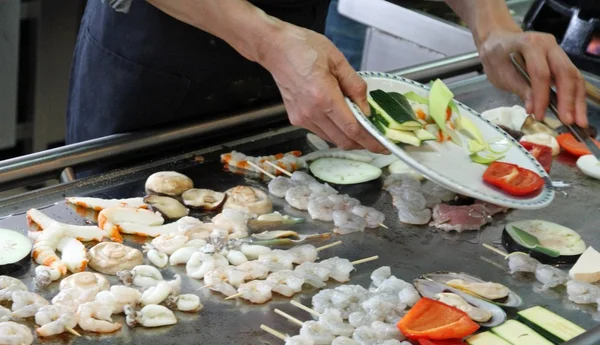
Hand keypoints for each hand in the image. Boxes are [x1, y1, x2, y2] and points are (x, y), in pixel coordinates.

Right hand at [258, 25, 385, 151]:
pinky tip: (341, 120)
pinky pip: (322, 132)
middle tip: (377, 140)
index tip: (384, 146)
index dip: (371, 141)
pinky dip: (336, 131)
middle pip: (344, 140)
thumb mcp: (338, 60)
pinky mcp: (296, 119)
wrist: (276, 49)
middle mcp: (312, 112)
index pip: (352, 129)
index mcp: (324, 97)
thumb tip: (367, 109)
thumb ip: (355, 86)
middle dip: (363, 144)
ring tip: (362, 128)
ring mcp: (302, 118)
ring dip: (349, 138)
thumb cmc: (305, 48)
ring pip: (333, 139)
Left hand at [478, 29, 586, 126]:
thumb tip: (533, 109)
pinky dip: (574, 95)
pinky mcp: (561, 59)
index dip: (542, 96)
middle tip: (569, 121)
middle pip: (565, 73)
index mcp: (530, 44)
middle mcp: (548, 45)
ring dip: (577, 100)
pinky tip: (576, 110)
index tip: (539, 115)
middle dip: (568, 99)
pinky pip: (571, 77)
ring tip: (579, 121)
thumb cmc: (496, 57)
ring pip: (573, 75)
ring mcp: (557, 50)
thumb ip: (519, 89)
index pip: (540, 73)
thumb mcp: (500, 74)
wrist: (498, 40)